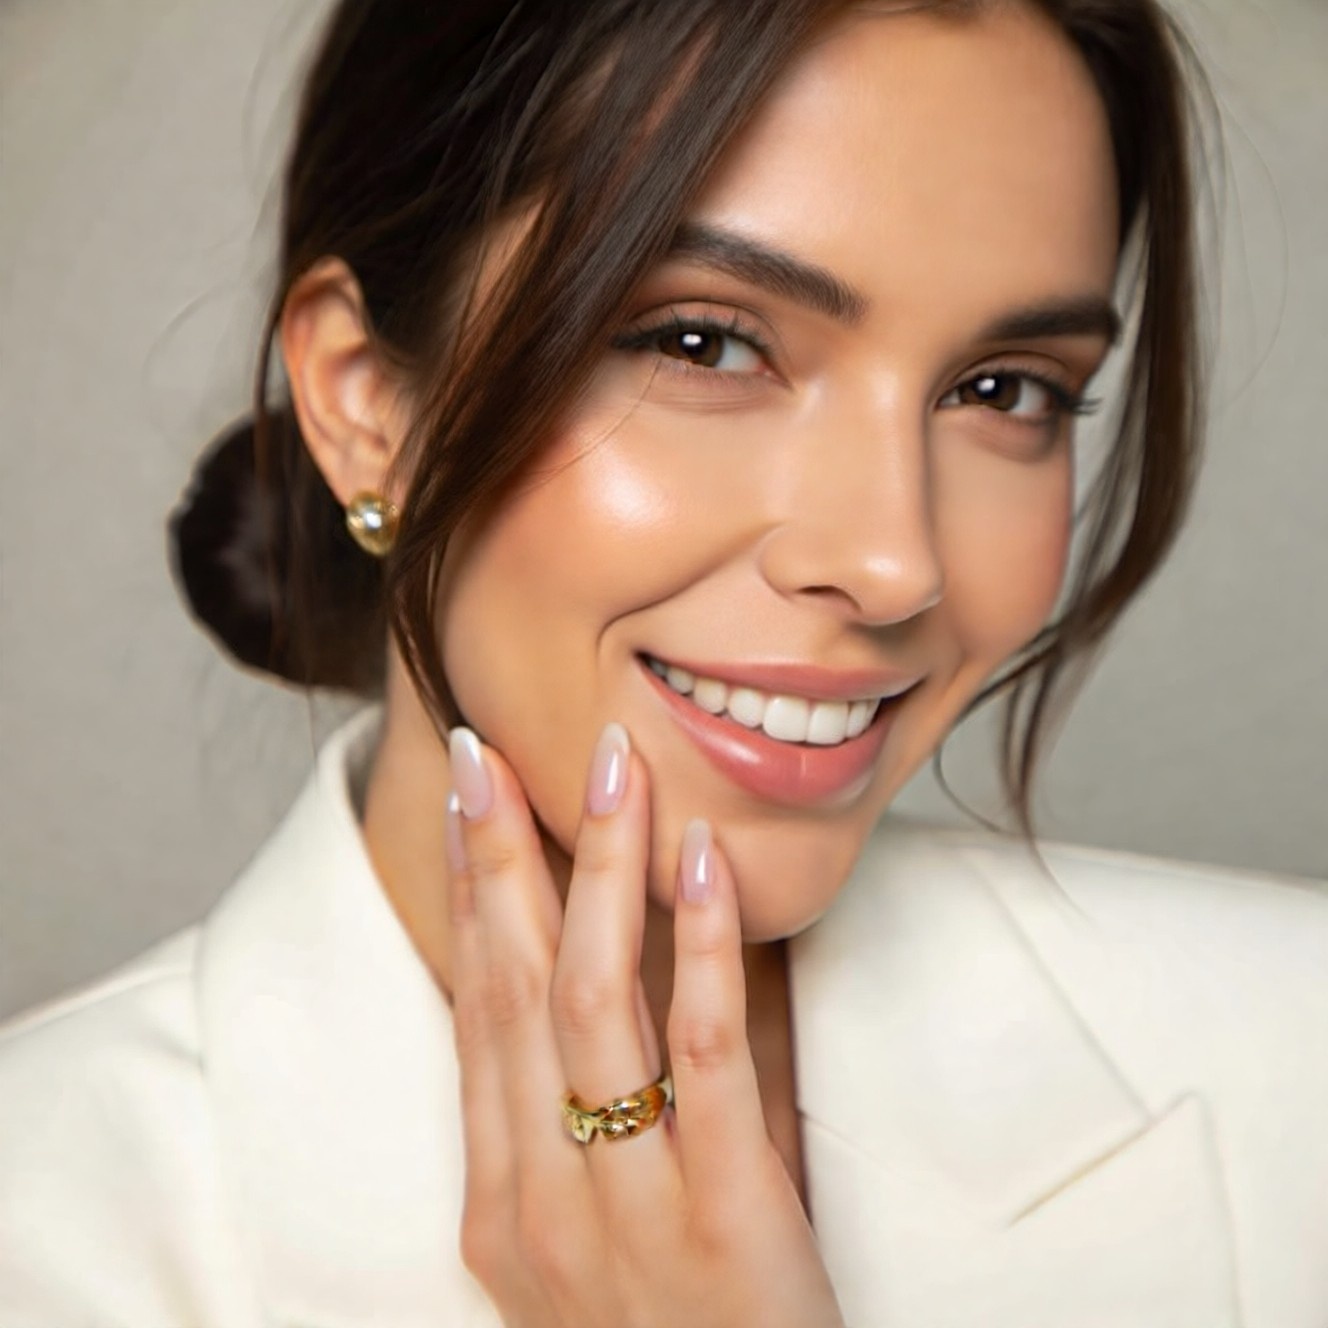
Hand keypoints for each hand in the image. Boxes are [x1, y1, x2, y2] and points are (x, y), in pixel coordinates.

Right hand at [444, 721, 845, 1326]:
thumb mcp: (609, 1235)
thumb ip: (611, 1114)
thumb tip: (648, 965)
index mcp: (502, 1201)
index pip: (472, 1013)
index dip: (463, 897)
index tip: (461, 802)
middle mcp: (539, 1201)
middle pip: (507, 991)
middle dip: (494, 859)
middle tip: (485, 749)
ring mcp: (620, 1213)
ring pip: (590, 1005)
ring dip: (596, 873)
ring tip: (610, 770)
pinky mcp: (721, 1223)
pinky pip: (701, 1062)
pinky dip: (697, 952)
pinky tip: (702, 868)